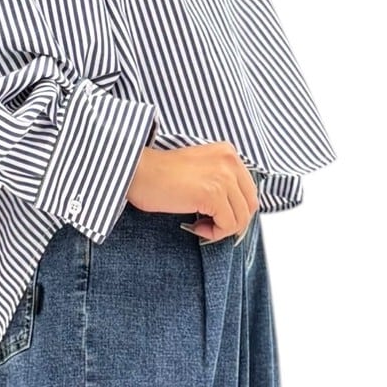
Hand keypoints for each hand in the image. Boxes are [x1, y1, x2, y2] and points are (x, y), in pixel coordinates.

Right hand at [125, 143, 259, 241]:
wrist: (136, 172)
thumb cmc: (160, 175)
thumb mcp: (200, 169)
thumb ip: (220, 181)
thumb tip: (235, 210)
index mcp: (228, 153)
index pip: (249, 191)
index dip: (236, 210)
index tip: (216, 218)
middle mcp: (230, 161)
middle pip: (250, 205)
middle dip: (232, 222)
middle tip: (210, 226)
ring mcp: (223, 177)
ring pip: (241, 218)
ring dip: (221, 229)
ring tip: (200, 226)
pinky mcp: (213, 194)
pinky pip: (228, 225)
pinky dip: (213, 233)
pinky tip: (195, 226)